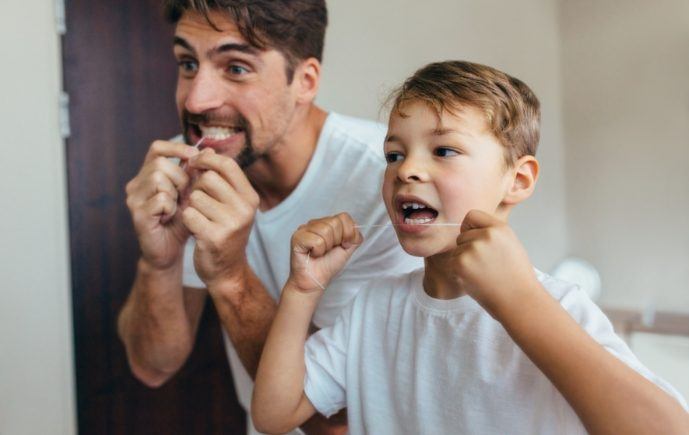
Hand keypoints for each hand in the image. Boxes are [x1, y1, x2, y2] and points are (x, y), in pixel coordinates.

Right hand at [125, 140, 199, 269]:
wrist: (170, 251)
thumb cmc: (181, 221)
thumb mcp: (192, 194)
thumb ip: (197, 174)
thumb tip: (209, 150)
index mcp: (147, 175)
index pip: (157, 148)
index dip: (176, 148)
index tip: (194, 156)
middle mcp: (136, 184)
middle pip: (160, 163)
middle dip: (180, 177)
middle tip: (185, 195)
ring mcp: (134, 199)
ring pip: (158, 178)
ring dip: (175, 192)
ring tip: (177, 207)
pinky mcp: (137, 214)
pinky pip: (160, 199)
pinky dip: (171, 207)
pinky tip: (170, 217)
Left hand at [181, 149, 259, 288]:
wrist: (226, 271)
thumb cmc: (224, 231)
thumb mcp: (230, 204)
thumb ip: (219, 178)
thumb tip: (205, 149)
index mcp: (250, 197)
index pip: (227, 165)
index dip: (207, 160)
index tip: (194, 164)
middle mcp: (245, 209)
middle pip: (208, 179)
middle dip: (196, 187)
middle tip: (197, 200)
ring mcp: (231, 224)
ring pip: (195, 197)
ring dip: (190, 205)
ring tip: (198, 217)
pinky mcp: (214, 237)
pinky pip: (189, 214)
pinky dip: (186, 220)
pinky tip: (194, 229)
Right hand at [288, 213, 362, 292]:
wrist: (315, 281)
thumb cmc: (328, 265)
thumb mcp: (347, 248)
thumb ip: (354, 236)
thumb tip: (356, 227)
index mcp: (327, 223)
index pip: (344, 217)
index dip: (348, 233)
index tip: (342, 245)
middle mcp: (315, 223)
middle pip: (335, 223)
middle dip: (336, 241)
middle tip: (328, 250)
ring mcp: (304, 229)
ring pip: (326, 230)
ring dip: (326, 247)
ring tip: (319, 253)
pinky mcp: (297, 237)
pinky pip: (317, 241)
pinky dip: (318, 251)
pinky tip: (312, 254)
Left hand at [451, 210, 539, 316]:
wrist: (519, 300)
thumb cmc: (516, 276)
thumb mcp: (510, 244)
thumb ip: (492, 233)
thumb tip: (469, 228)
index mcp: (499, 228)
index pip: (472, 215)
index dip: (470, 227)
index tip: (474, 238)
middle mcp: (485, 235)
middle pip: (462, 235)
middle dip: (468, 248)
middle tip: (485, 265)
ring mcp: (472, 249)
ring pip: (457, 250)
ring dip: (464, 261)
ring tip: (483, 274)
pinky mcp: (460, 264)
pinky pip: (452, 263)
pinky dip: (459, 272)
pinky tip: (476, 280)